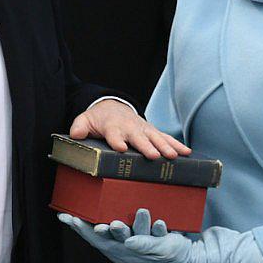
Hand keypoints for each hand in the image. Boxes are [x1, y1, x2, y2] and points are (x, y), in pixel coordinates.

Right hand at [59, 208, 193, 262]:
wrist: (173, 260)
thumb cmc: (140, 242)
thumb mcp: (119, 237)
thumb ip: (100, 227)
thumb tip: (71, 212)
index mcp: (113, 248)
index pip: (95, 239)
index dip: (82, 229)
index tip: (68, 217)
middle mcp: (128, 250)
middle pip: (116, 241)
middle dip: (110, 232)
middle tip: (105, 225)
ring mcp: (146, 249)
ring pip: (141, 236)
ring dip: (141, 225)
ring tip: (142, 211)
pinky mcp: (164, 246)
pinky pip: (162, 238)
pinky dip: (160, 230)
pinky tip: (161, 222)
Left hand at [68, 99, 189, 159]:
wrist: (113, 107)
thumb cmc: (98, 119)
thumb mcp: (85, 121)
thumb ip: (80, 127)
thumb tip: (76, 134)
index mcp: (112, 126)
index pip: (114, 134)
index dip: (117, 140)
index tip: (121, 148)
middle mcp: (130, 127)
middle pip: (138, 137)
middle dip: (147, 146)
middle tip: (154, 156)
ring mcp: (143, 129)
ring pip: (155, 137)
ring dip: (165, 147)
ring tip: (174, 156)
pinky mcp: (152, 131)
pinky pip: (165, 138)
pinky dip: (176, 144)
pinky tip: (186, 152)